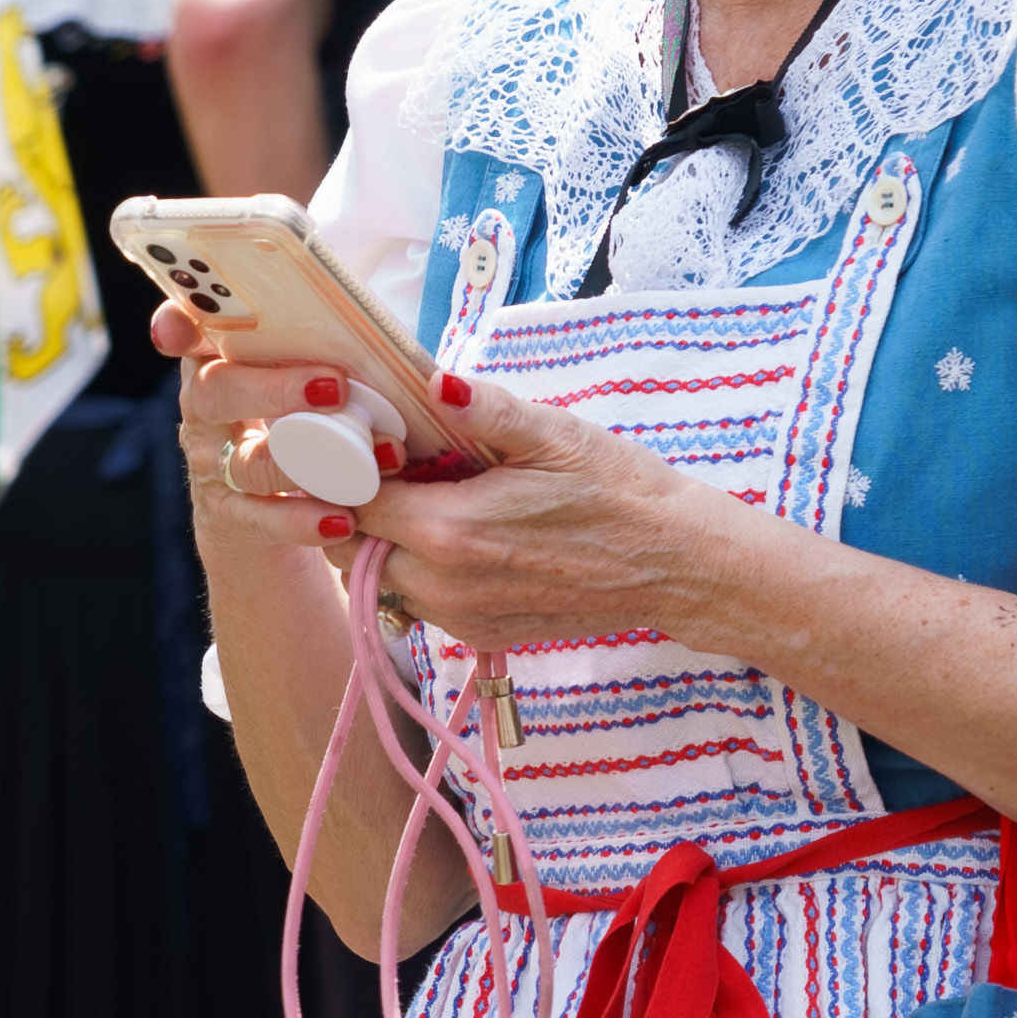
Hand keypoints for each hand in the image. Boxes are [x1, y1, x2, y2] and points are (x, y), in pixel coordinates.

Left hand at [155, 293, 723, 655]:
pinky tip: (453, 531)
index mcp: (451, 532)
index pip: (350, 503)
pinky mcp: (482, 638)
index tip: (343, 436)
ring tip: (417, 492)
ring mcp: (463, 619)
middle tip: (374, 461)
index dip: (338, 468)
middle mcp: (445, 587)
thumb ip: (483, 409)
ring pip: (380, 580)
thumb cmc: (621, 492)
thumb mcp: (555, 434)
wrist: (678, 566)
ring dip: (383, 539)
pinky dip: (417, 568)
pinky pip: (419, 603)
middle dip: (351, 505)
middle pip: (352, 547)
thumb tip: (431, 378)